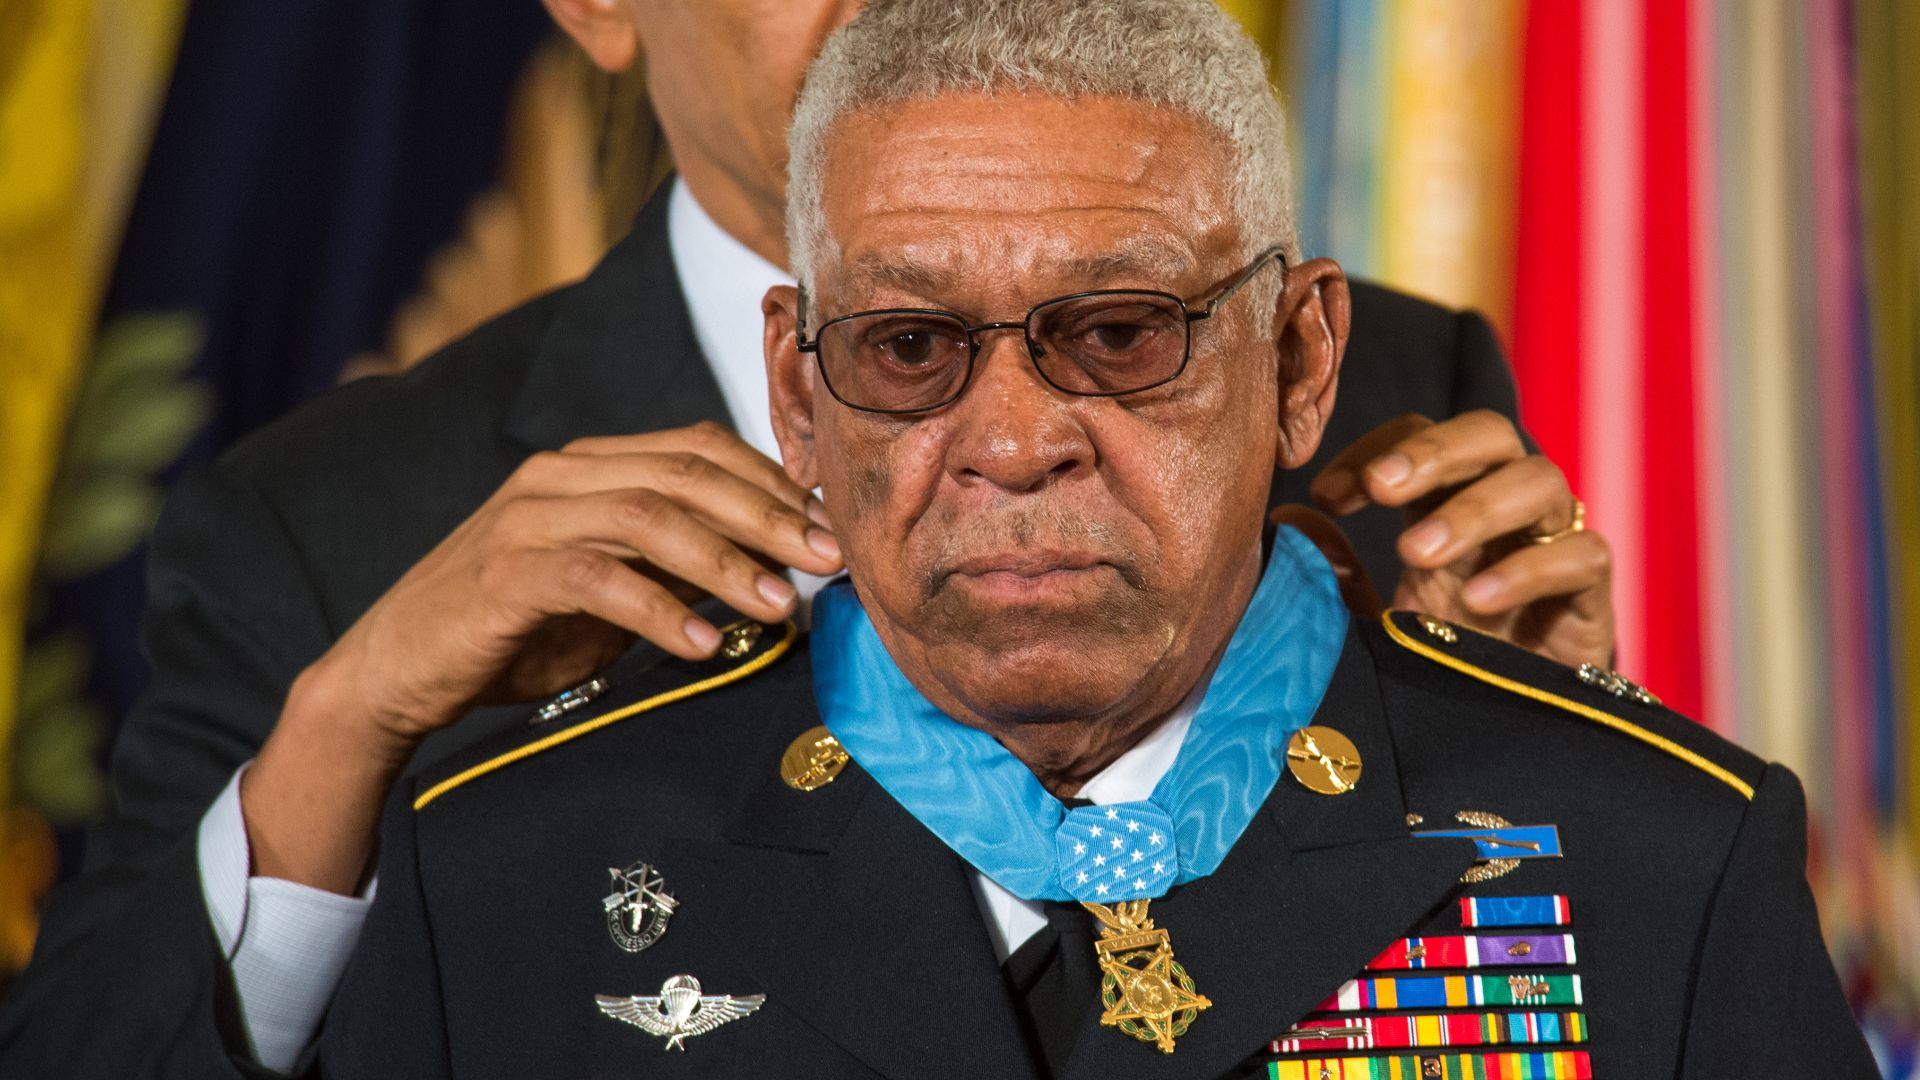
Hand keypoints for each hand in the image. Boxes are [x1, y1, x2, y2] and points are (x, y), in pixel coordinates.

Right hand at [319, 421, 843, 745]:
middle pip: (686, 473)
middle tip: (828, 558)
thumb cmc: (513, 632)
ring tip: (780, 605)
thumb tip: (773, 571)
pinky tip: (704, 643)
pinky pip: (597, 580)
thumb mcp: (611, 591)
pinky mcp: (505, 573)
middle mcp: (562, 476)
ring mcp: (529, 518)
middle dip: (769, 515)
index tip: (830, 525)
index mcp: (591, 466)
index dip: (770, 482)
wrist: (395, 670)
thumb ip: (675, 567)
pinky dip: (658, 610)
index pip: (699, 448)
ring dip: (725, 562)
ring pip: (649, 517)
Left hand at [1305, 411, 1612, 667]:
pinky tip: (1478, 600)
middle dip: (1432, 451)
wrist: (1510, 738)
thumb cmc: (1438, 665)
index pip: (1420, 437)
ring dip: (1476, 509)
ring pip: (1540, 480)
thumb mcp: (1375, 621)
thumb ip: (1337, 576)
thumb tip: (1290, 519)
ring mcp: (1553, 545)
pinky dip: (1531, 569)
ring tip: (1416, 554)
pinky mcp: (1593, 597)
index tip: (1327, 495)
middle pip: (1489, 433)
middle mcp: (1504, 511)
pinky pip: (1584, 555)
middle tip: (1381, 488)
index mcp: (1444, 504)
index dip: (1376, 450)